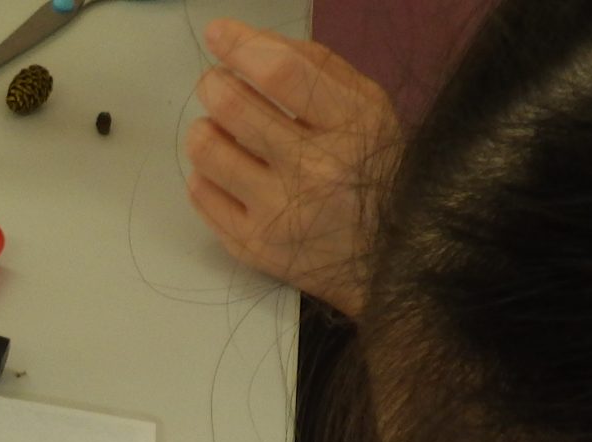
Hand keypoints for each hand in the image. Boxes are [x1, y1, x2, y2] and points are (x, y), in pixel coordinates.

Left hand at [185, 19, 398, 315]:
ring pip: (206, 149)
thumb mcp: (367, 107)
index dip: (241, 46)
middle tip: (219, 84)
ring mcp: (280, 214)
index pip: (281, 73)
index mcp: (351, 128)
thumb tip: (246, 41)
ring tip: (223, 130)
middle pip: (233, 106)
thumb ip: (315, 67)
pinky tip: (228, 170)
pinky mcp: (253, 247)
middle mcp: (315, 172)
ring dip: (206, 128)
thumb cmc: (373, 168)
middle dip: (215, 84)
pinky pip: (201, 193)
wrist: (391, 256)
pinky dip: (206, 172)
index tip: (218, 35)